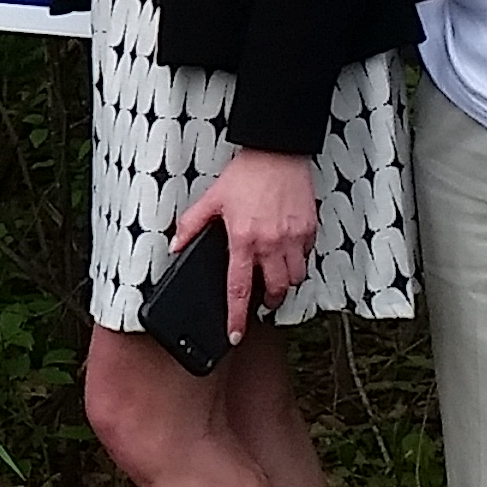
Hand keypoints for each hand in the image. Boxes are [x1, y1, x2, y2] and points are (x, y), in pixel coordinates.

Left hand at [174, 146, 319, 329]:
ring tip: (276, 277)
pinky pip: (307, 257)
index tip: (235, 334)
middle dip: (268, 302)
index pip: (238, 288)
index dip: (236, 317)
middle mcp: (270, 243)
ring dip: (286, 284)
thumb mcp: (211, 198)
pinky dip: (298, 261)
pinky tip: (287, 253)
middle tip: (262, 302)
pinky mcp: (309, 229)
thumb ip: (191, 224)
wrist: (277, 151)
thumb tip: (176, 246)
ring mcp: (293, 237)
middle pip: (275, 290)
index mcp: (243, 239)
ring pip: (295, 278)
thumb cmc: (246, 174)